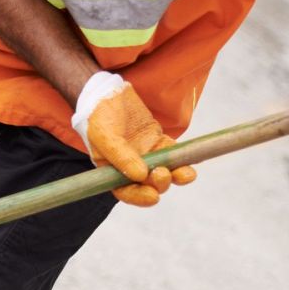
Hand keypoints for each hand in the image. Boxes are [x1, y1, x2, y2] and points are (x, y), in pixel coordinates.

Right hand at [71, 72, 195, 206]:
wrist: (106, 92)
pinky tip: (191, 158)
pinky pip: (172, 152)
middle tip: (163, 174)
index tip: (153, 196)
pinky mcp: (158, 140)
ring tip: (187, 174)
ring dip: (177, 174)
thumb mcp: (104, 136)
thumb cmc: (98, 116)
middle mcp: (130, 166)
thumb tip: (141, 176)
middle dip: (160, 183)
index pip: (126, 191)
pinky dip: (182, 157)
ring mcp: (146, 154)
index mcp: (112, 170)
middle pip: (149, 183)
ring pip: (165, 170)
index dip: (140, 197)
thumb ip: (121, 156)